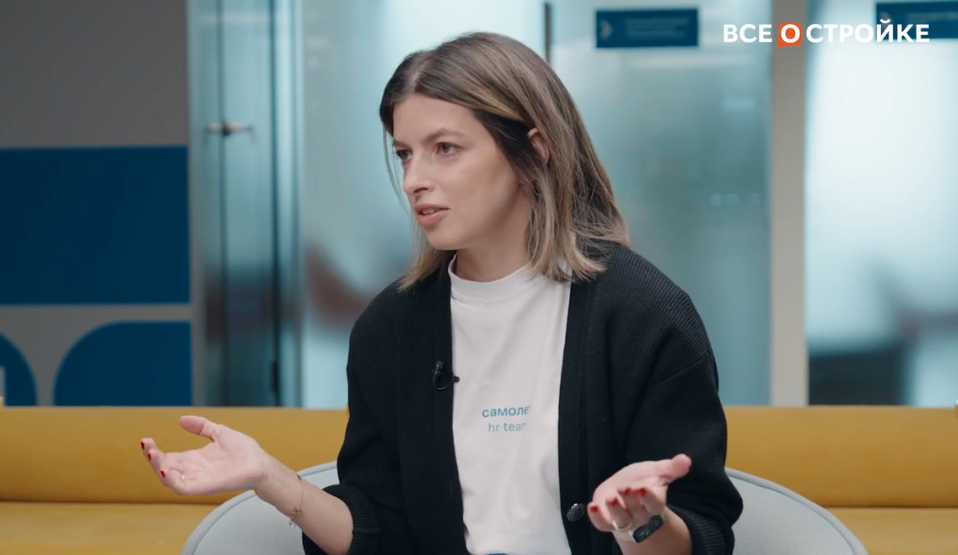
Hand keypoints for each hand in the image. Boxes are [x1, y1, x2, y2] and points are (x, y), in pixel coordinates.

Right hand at [140, 415, 268, 494]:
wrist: (260, 462)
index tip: (146, 439)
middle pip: (164, 468)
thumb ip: (201, 426)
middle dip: (152, 458)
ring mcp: (197, 479)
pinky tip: (165, 469)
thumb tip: (181, 419)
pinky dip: (171, 480)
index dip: (154, 450)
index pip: (167, 457)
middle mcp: (191, 470)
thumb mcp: (219, 432)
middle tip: (147, 445)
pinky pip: (182, 488)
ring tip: (152, 454)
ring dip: (158, 467)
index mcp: (192, 459)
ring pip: (169, 479)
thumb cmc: (243, 450)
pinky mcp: (204, 487)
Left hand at [588, 454, 691, 533]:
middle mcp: (639, 516)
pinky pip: (602, 524)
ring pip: (621, 520)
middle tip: (625, 487)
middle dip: (631, 501)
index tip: (643, 487)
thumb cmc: (643, 481)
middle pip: (638, 513)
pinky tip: (592, 506)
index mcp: (654, 504)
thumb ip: (672, 468)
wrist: (624, 492)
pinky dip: (597, 518)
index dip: (650, 498)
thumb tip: (686, 459)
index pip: (655, 505)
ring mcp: (622, 520)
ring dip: (616, 511)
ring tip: (610, 498)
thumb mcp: (657, 472)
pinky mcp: (606, 520)